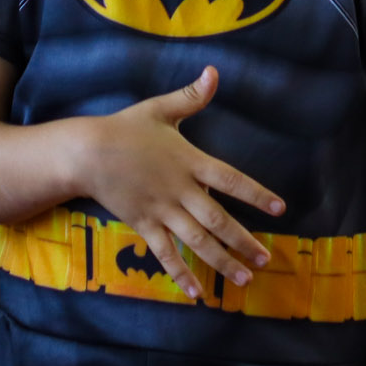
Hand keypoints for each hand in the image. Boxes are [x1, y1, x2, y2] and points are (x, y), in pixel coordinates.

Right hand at [80, 66, 284, 299]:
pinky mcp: (144, 224)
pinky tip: (197, 293)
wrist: (86, 152)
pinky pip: (165, 254)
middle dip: (244, 240)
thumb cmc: (124, 128)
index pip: (230, 179)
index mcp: (189, 161)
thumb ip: (191, 96)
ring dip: (221, 261)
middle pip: (218, 219)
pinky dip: (181, 273)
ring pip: (196, 240)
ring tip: (244, 278)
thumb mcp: (159, 108)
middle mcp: (179, 189)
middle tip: (266, 259)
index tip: (280, 208)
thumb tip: (214, 72)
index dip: (256, 193)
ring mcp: (161, 210)